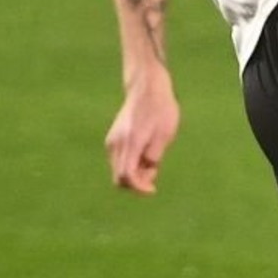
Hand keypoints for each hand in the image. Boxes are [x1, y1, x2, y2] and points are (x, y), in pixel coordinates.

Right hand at [105, 73, 180, 194]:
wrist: (146, 88)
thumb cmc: (161, 110)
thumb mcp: (165, 134)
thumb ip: (154, 157)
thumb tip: (146, 176)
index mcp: (131, 143)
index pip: (126, 176)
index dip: (139, 188)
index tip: (152, 190)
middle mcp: (116, 144)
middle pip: (119, 177)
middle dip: (136, 182)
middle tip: (154, 171)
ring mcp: (112, 140)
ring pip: (118, 169)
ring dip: (133, 173)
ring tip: (152, 158)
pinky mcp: (112, 138)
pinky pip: (118, 160)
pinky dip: (130, 163)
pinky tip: (144, 153)